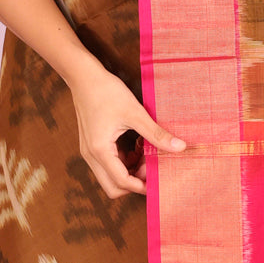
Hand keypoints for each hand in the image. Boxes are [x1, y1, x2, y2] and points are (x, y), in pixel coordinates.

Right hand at [67, 57, 184, 197]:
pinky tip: (138, 146)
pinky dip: (125, 161)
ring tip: (147, 153)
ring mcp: (90, 151)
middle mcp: (91, 155)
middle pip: (113, 186)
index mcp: (100, 150)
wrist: (84, 76)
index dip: (142, 185)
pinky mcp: (92, 145)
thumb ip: (156, 133)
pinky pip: (109, 164)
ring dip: (130, 170)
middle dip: (134, 182)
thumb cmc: (106, 91)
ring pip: (111, 176)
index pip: (121, 182)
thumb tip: (179, 147)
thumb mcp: (135, 113)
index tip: (159, 178)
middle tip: (152, 166)